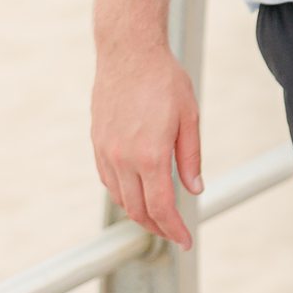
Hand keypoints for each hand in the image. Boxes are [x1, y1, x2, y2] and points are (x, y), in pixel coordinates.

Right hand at [91, 39, 202, 249]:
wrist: (128, 51)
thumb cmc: (163, 80)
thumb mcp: (189, 116)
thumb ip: (190, 157)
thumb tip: (195, 189)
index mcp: (150, 155)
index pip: (161, 208)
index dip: (174, 229)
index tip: (185, 241)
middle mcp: (123, 158)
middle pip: (138, 210)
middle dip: (157, 228)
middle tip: (174, 232)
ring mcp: (106, 151)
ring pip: (120, 198)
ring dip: (139, 213)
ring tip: (158, 215)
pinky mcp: (97, 142)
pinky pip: (108, 180)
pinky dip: (123, 193)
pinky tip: (136, 191)